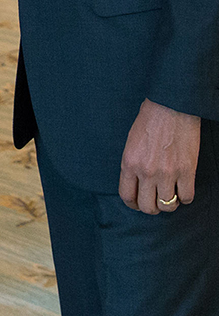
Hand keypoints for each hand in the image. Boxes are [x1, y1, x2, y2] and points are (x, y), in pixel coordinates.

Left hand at [118, 99, 200, 213]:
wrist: (170, 108)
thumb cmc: (149, 121)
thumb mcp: (131, 143)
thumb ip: (132, 165)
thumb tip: (136, 184)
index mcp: (129, 163)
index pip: (127, 196)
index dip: (132, 204)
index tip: (137, 203)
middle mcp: (147, 172)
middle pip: (147, 207)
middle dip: (150, 207)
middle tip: (154, 200)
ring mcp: (168, 173)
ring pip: (167, 206)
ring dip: (168, 203)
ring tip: (169, 194)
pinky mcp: (187, 172)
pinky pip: (186, 198)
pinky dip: (184, 197)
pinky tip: (182, 188)